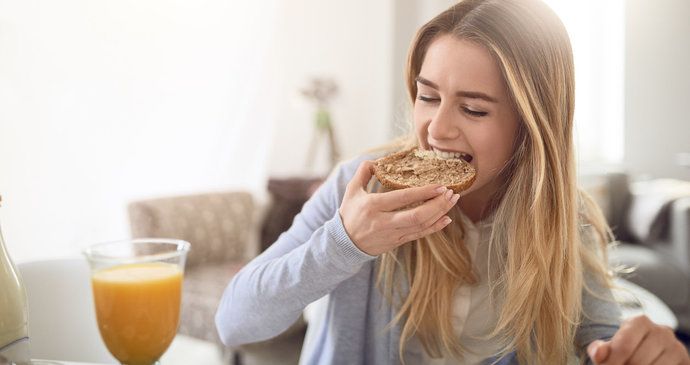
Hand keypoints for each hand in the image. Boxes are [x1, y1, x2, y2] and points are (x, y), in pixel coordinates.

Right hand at [339, 160, 458, 255]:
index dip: (423, 192)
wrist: (344, 243)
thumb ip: (363, 173)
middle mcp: (383, 222)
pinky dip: (434, 228)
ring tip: (452, 201)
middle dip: (437, 204)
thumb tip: (375, 160)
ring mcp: (391, 234)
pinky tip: (446, 219)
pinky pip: (419, 235)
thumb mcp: (351, 191)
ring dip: (439, 213)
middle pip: (417, 215)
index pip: (402, 198)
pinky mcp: (396, 242)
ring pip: (421, 226)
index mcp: (373, 205)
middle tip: (451, 193)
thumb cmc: (349, 213)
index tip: (440, 185)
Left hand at [588, 315, 689, 364]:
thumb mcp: (610, 346)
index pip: (624, 346)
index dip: (612, 362)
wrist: (645, 350)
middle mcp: (662, 331)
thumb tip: (598, 354)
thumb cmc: (624, 349)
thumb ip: (600, 349)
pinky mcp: (685, 361)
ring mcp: (676, 347)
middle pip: (638, 361)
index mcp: (640, 321)